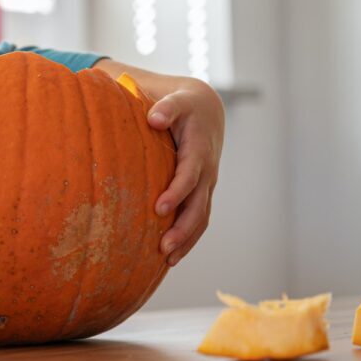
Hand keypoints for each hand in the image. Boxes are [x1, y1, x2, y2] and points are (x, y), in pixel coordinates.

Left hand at [95, 61, 224, 265]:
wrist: (206, 110)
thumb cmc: (184, 106)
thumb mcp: (177, 100)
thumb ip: (166, 107)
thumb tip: (154, 118)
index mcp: (199, 151)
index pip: (189, 176)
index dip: (176, 193)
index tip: (158, 209)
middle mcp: (207, 172)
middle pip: (199, 206)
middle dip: (182, 228)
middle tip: (163, 247)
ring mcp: (206, 185)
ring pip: (201, 218)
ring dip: (186, 240)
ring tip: (166, 260)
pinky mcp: (202, 192)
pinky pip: (199, 219)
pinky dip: (188, 239)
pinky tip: (171, 257)